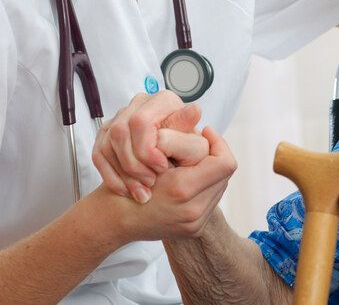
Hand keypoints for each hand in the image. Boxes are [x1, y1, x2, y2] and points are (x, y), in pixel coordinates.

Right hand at [92, 91, 208, 202]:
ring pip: (107, 145)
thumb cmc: (186, 146)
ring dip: (123, 174)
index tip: (162, 168)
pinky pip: (99, 155)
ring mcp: (119, 117)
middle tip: (150, 183)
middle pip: (120, 132)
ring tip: (141, 192)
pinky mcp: (106, 133)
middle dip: (134, 164)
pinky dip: (111, 177)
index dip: (147, 148)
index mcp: (161, 101)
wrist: (174, 155)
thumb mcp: (190, 138)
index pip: (140, 121)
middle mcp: (138, 104)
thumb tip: (194, 111)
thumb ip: (187, 128)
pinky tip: (126, 190)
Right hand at [97, 125, 237, 242]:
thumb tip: (196, 109)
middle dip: (214, 157)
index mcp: (182, 189)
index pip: (225, 162)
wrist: (113, 219)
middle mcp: (192, 211)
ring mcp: (194, 224)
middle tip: (199, 146)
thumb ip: (176, 131)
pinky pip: (211, 200)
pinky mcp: (194, 229)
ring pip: (219, 186)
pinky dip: (202, 186)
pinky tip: (187, 177)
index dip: (218, 143)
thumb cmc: (126, 183)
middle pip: (225, 175)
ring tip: (192, 162)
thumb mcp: (149, 151)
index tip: (205, 132)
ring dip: (209, 172)